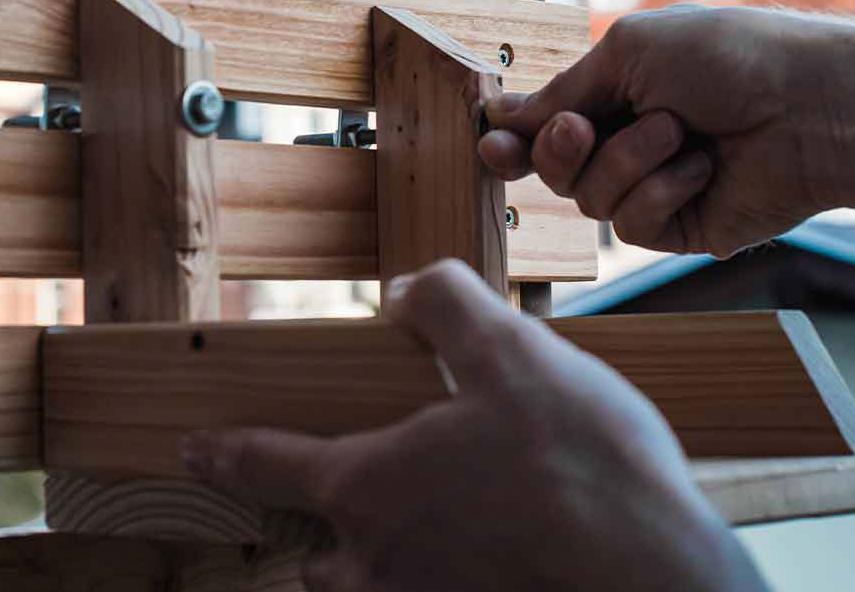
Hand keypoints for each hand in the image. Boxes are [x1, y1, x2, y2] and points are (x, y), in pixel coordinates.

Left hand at [181, 260, 766, 591]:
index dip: (226, 453)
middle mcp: (382, 564)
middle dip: (323, 535)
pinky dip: (442, 584)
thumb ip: (445, 304)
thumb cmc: (582, 466)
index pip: (267, 464)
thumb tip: (407, 292)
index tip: (195, 449)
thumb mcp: (511, 351)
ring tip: (427, 536)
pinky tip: (491, 558)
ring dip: (377, 571)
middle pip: (317, 559)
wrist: (659, 578)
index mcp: (368, 488)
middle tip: (353, 506)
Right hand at [480, 5, 854, 257]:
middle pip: (552, 171)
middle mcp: (627, 145)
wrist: (807, 107)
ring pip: (587, 200)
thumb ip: (562, 90)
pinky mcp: (677, 227)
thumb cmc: (727, 59)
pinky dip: (661, 191)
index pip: (544, 129)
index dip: (512, 143)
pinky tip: (702, 169)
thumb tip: (501, 114)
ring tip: (679, 132)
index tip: (490, 144)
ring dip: (627, 160)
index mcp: (615, 98)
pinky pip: (631, 224)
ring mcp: (651, 189)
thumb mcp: (628, 53)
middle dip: (560, 151)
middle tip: (583, 127)